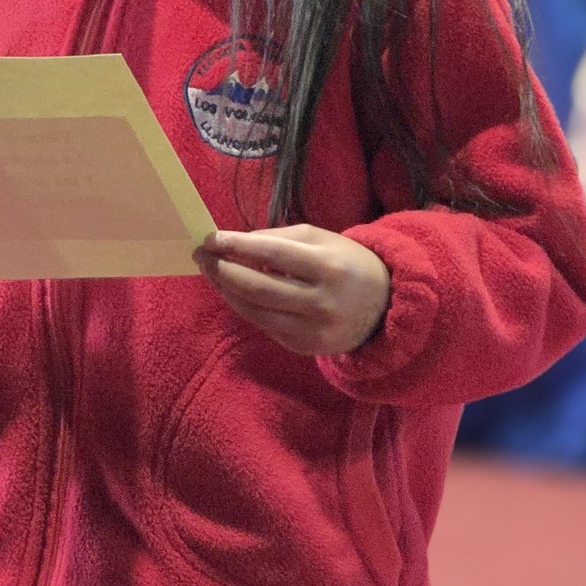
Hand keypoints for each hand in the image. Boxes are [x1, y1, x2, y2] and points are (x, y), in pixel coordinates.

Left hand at [193, 225, 391, 356]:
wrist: (385, 306)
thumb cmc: (346, 263)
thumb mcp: (321, 239)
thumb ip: (278, 238)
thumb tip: (234, 244)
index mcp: (329, 267)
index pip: (273, 254)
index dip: (237, 246)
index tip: (210, 238)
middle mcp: (321, 302)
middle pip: (258, 288)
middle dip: (223, 270)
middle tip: (201, 255)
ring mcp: (312, 330)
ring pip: (255, 311)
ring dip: (226, 290)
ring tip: (211, 271)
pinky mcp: (305, 347)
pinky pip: (264, 325)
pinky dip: (244, 306)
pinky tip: (232, 291)